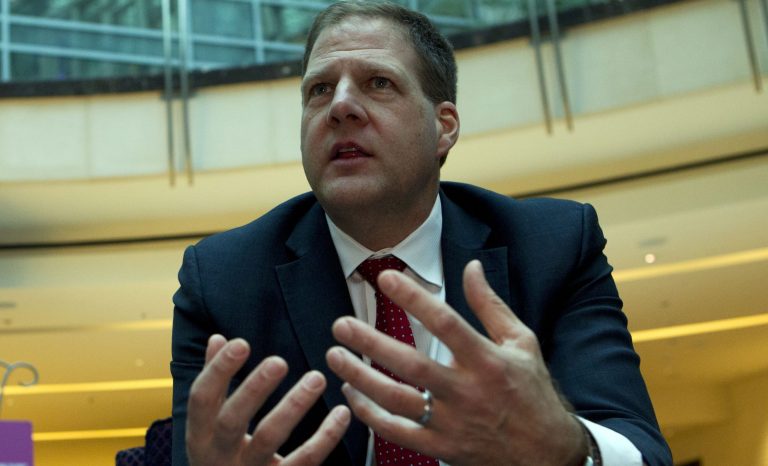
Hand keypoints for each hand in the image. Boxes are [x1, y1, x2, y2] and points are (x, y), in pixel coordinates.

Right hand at [186, 334, 350, 465]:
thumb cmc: (223, 459)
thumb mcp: (209, 427)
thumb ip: (215, 385)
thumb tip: (217, 338)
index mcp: (200, 436)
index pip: (201, 399)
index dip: (218, 370)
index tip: (242, 343)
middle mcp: (219, 457)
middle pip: (232, 421)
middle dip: (254, 389)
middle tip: (279, 362)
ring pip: (270, 439)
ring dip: (293, 406)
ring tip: (316, 378)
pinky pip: (305, 460)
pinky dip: (326, 437)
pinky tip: (342, 413)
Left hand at [325, 260, 586, 465]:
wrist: (547, 455)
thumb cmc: (532, 392)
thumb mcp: (521, 342)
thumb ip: (490, 305)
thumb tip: (472, 267)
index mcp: (488, 360)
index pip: (445, 323)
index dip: (414, 298)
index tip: (386, 277)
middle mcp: (467, 391)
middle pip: (411, 364)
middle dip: (371, 343)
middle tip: (340, 325)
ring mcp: (452, 423)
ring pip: (397, 400)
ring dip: (361, 378)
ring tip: (334, 356)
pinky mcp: (441, 448)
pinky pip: (397, 432)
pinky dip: (370, 415)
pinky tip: (351, 394)